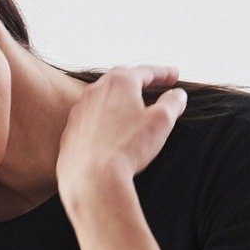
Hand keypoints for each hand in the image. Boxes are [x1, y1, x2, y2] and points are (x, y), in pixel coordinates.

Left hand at [56, 65, 188, 211]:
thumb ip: (172, 103)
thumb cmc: (126, 148)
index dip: (163, 73)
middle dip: (140, 80)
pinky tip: (112, 128)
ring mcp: (80, 110)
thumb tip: (177, 95)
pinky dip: (105, 117)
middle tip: (154, 82)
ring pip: (104, 97)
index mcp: (119, 83)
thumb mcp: (161, 122)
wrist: (91, 178)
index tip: (174, 75)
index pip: (145, 71)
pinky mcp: (72, 130)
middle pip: (121, 79)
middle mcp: (95, 91)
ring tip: (133, 104)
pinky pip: (92, 117)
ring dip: (121, 98)